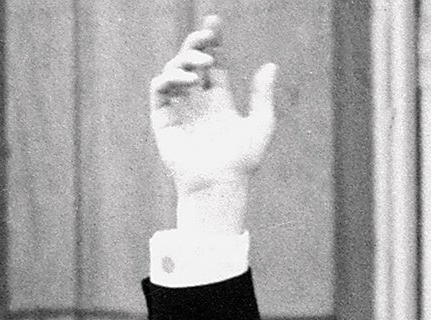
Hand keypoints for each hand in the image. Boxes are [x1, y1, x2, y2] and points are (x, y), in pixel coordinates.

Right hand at [149, 15, 276, 229]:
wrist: (219, 184)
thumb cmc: (242, 161)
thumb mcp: (260, 124)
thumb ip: (262, 95)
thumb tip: (271, 65)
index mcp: (220, 103)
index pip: (215, 65)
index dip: (214, 43)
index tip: (215, 24)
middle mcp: (198, 103)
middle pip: (192, 63)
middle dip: (197, 44)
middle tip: (207, 35)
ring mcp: (179, 109)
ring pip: (175, 71)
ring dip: (186, 61)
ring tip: (202, 63)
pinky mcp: (163, 118)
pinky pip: (160, 89)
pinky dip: (171, 78)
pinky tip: (190, 82)